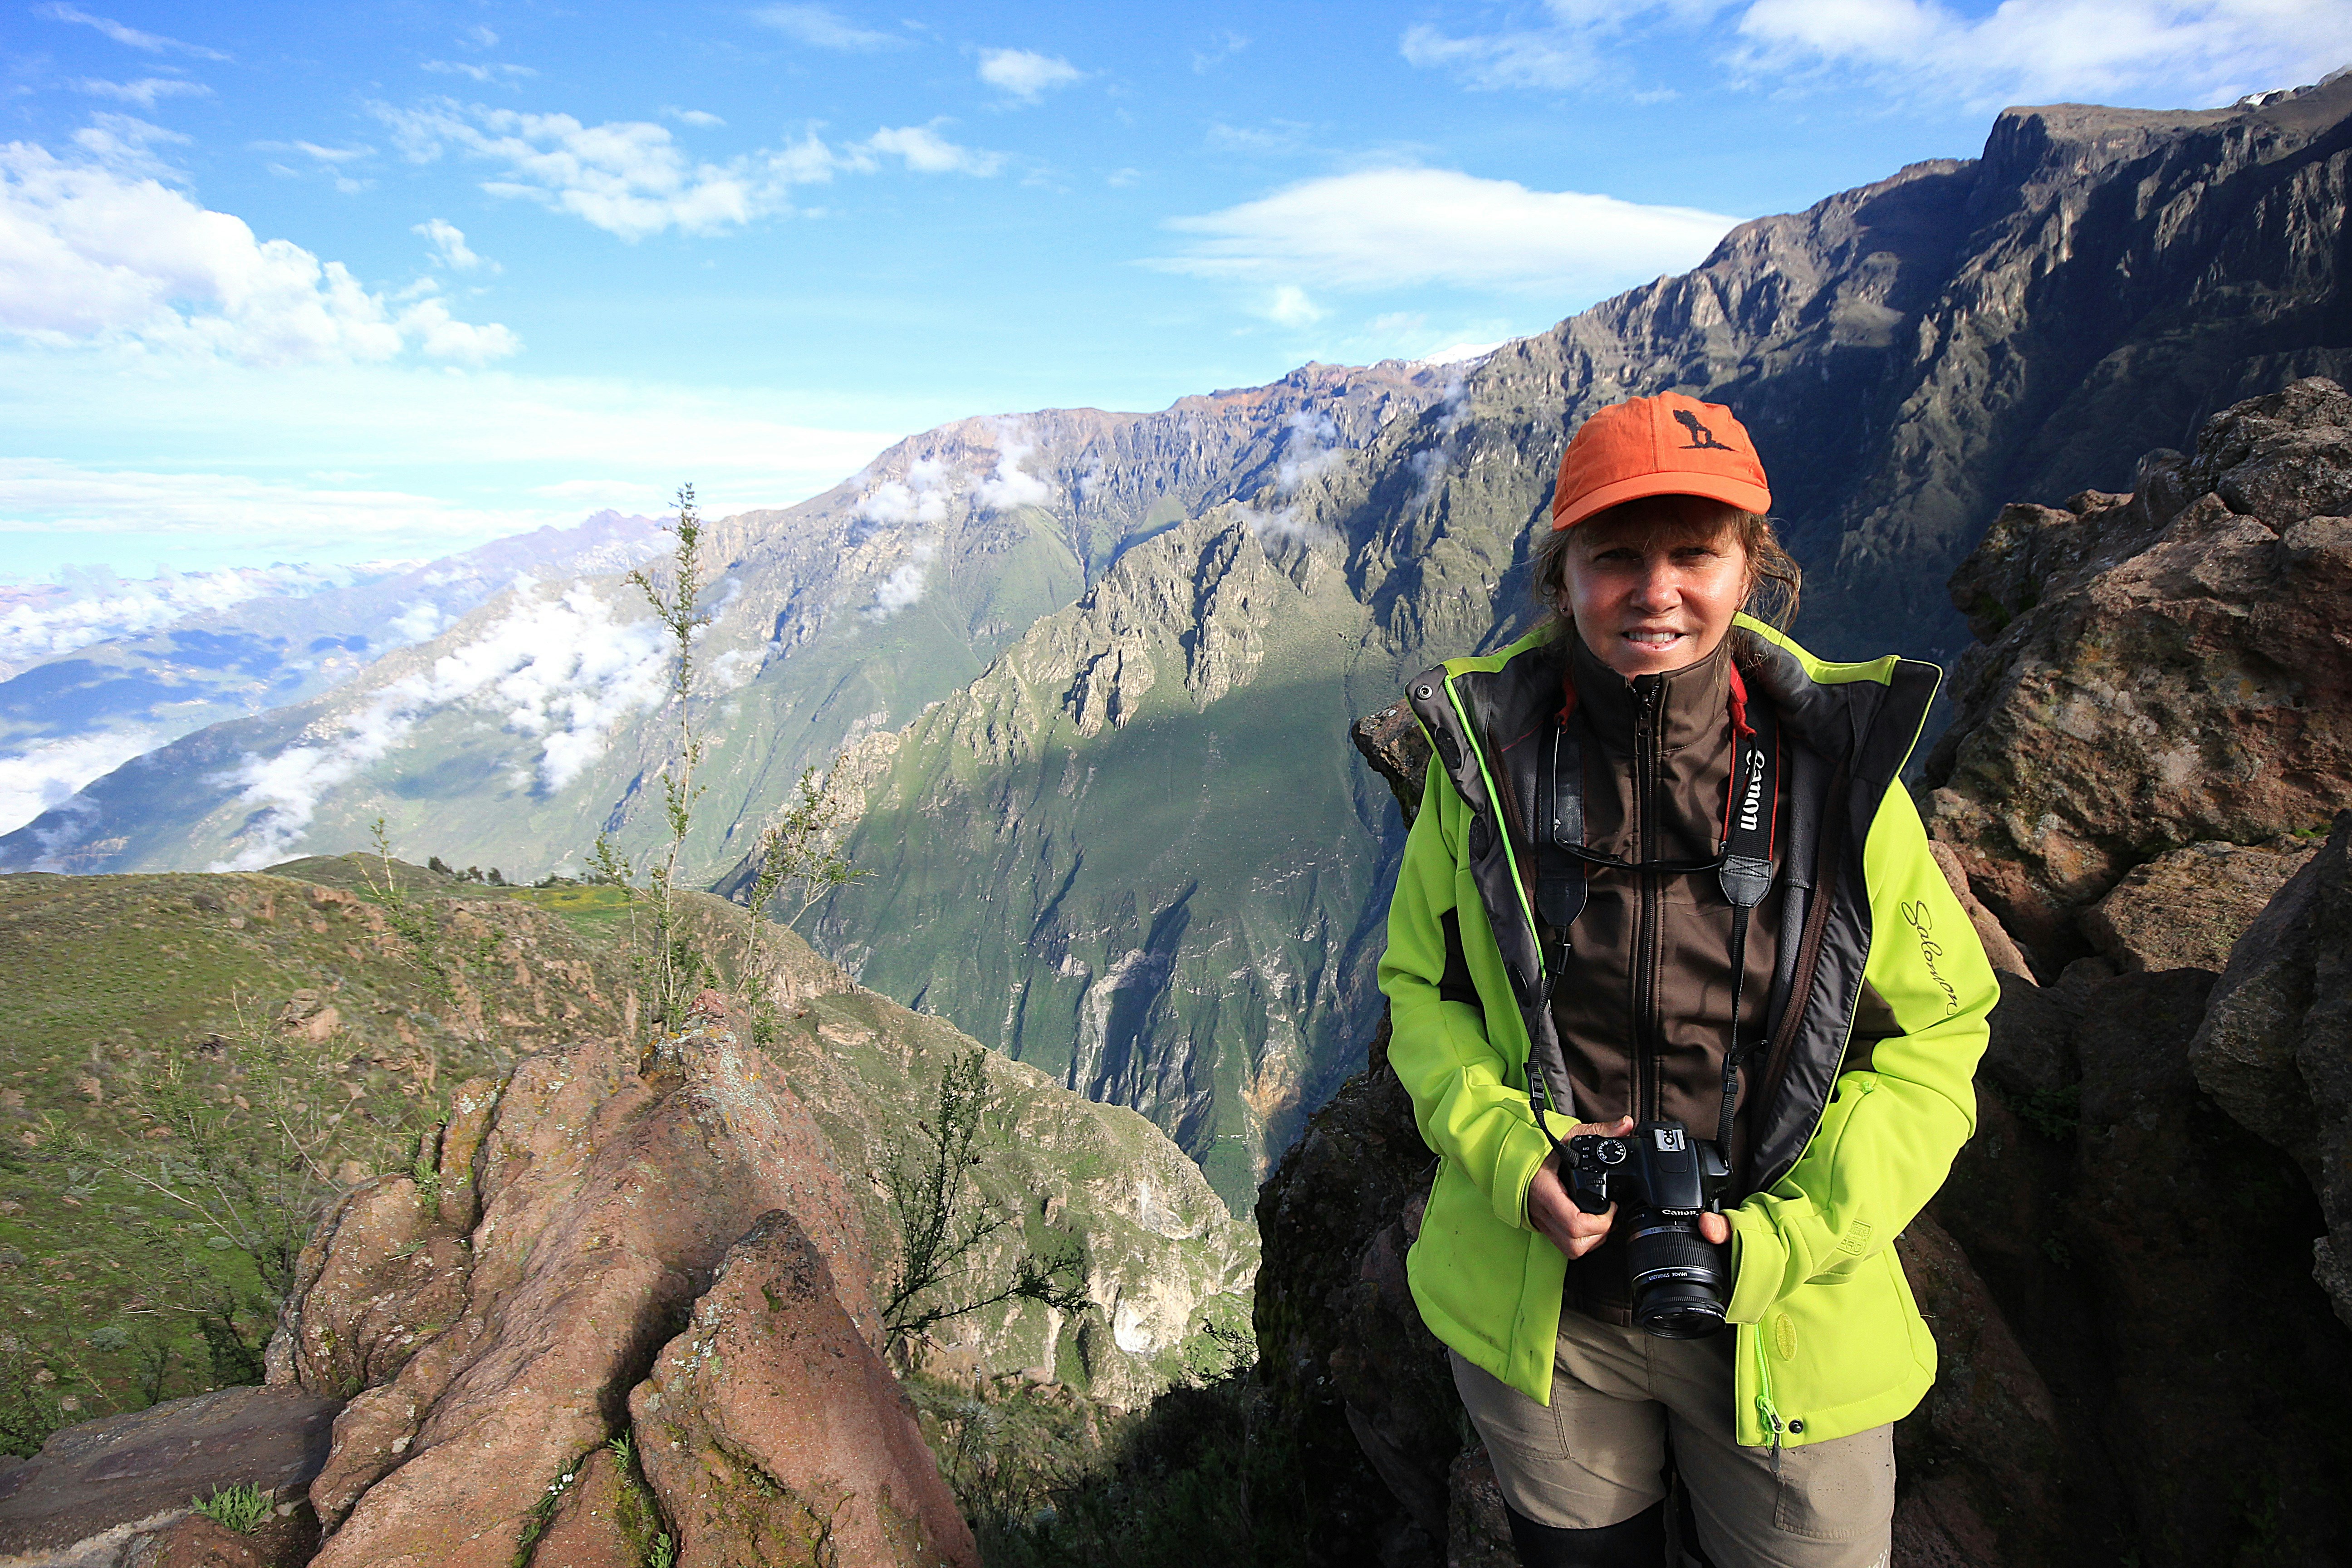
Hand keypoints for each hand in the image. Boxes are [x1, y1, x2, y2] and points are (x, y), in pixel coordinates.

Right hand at [1526, 1115, 1732, 1255]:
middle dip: (1599, 1234)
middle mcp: (1541, 1210)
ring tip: (1603, 1222)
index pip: (1573, 1222)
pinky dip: (1582, 1241)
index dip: (1599, 1222)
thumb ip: (1599, 1130)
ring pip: (1570, 1249)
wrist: (1509, 1154)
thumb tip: (1626, 1125)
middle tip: (1611, 1216)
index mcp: (1544, 1189)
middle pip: (1574, 1243)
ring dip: (1592, 1241)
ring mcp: (1541, 1221)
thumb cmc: (1537, 1146)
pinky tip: (1591, 1225)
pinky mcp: (1543, 1225)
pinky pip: (1564, 1245)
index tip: (1612, 1207)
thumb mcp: (1569, 1134)